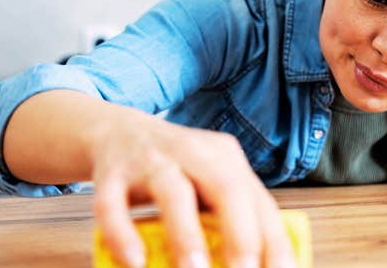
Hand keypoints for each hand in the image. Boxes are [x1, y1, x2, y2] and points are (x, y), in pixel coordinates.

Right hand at [89, 116, 295, 267]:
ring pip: (173, 192)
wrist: (119, 131)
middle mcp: (194, 153)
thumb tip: (265, 263)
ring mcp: (151, 161)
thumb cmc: (177, 170)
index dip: (275, 243)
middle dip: (240, 236)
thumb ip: (237, 216)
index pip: (260, 203)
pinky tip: (134, 261)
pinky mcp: (112, 173)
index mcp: (226, 158)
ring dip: (186, 235)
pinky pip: (113, 204)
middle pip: (226, 187)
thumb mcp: (211, 182)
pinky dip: (123, 235)